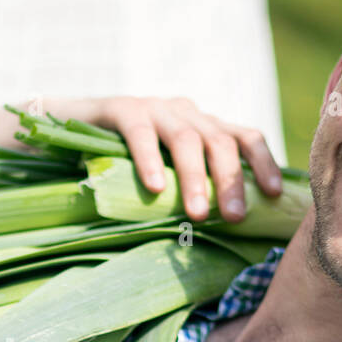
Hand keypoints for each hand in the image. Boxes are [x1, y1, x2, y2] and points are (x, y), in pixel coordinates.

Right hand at [89, 96, 283, 222]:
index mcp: (203, 126)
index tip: (273, 195)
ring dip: (195, 178)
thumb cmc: (122, 164)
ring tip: (198, 214)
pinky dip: (150, 161)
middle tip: (236, 217)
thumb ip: (191, 188)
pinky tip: (155, 187)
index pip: (245, 137)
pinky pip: (141, 134)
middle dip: (232, 180)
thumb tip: (225, 234)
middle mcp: (185, 112)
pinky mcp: (122, 108)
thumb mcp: (166, 173)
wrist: (68, 129)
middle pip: (221, 141)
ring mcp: (155, 108)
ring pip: (186, 139)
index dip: (263, 163)